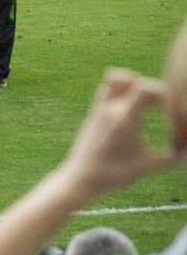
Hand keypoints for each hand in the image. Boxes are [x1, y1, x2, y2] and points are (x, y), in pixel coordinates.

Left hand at [57, 69, 180, 197]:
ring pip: (115, 77)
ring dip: (133, 82)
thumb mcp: (148, 164)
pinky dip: (122, 89)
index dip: (164, 93)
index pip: (146, 88)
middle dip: (153, 90)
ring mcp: (100, 107)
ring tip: (146, 101)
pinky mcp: (93, 111)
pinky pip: (106, 88)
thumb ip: (173, 156)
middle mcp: (111, 107)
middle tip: (162, 108)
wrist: (81, 177)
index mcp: (124, 117)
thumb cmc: (115, 173)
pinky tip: (132, 106)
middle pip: (135, 80)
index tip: (171, 110)